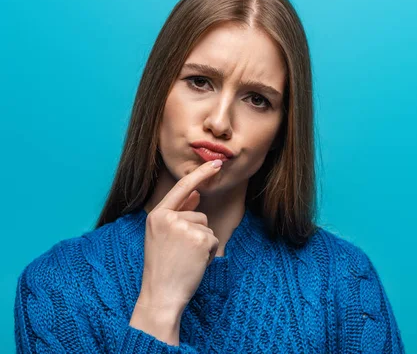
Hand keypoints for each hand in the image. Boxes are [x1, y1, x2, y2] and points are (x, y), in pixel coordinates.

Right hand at [131, 159, 222, 336]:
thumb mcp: (164, 236)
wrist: (161, 294)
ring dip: (203, 244)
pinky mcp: (200, 239)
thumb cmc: (163, 267)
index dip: (201, 174)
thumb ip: (179, 213)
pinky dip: (209, 253)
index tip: (217, 163)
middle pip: (199, 215)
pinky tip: (194, 263)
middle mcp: (169, 218)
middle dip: (197, 234)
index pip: (182, 188)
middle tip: (181, 254)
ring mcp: (185, 228)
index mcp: (157, 215)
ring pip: (207, 228)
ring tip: (186, 259)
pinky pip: (213, 240)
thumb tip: (196, 194)